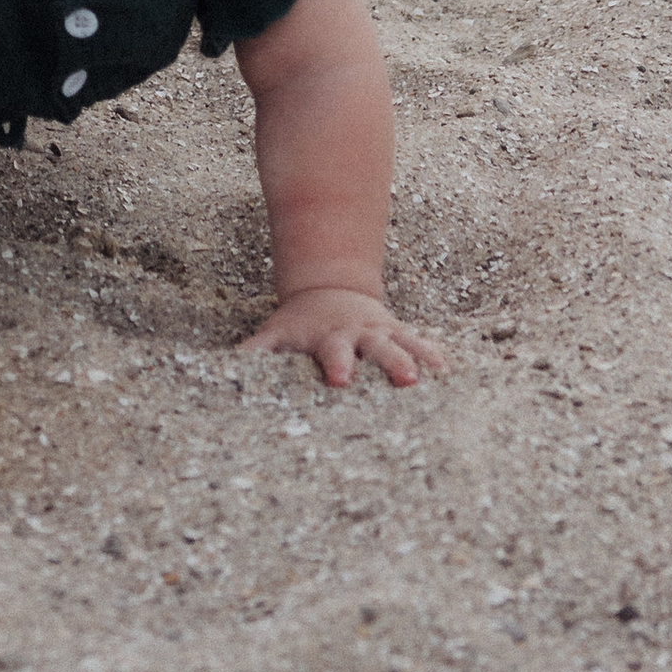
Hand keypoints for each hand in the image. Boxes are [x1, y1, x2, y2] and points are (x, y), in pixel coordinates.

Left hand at [239, 287, 443, 387]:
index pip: (333, 352)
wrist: (328, 291)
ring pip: (405, 343)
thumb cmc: (298, 325)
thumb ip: (256, 354)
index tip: (340, 380)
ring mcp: (383, 333)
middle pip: (377, 348)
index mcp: (329, 338)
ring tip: (436, 376)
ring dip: (420, 358)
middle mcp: (360, 334)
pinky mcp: (400, 334)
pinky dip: (434, 355)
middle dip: (390, 362)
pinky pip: (421, 343)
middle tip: (405, 380)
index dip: (337, 364)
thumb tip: (221, 374)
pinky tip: (450, 373)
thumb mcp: (276, 335)